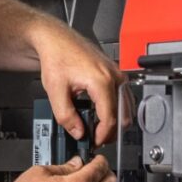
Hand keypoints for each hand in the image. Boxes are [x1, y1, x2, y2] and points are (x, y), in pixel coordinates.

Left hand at [37, 30, 129, 146]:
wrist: (56, 40)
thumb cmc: (56, 57)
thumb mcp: (55, 90)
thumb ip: (66, 115)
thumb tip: (78, 132)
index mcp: (102, 80)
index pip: (111, 118)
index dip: (103, 135)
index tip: (93, 141)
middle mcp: (114, 76)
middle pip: (123, 115)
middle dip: (110, 131)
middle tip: (94, 137)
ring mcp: (118, 74)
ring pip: (126, 108)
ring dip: (114, 121)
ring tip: (96, 127)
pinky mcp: (116, 73)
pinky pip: (123, 98)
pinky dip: (115, 110)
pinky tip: (100, 114)